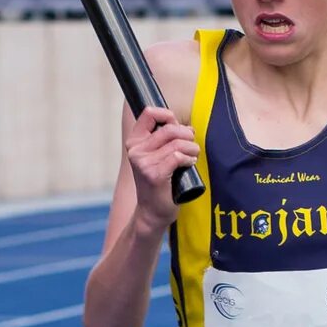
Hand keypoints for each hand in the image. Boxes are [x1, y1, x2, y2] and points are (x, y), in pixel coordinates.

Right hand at [122, 106, 199, 227]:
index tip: (177, 126)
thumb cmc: (158, 183)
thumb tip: (187, 127)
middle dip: (187, 135)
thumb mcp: (156, 157)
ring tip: (193, 155)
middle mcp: (136, 151)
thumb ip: (165, 140)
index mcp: (134, 142)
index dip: (168, 115)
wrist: (152, 212)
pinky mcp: (154, 174)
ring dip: (192, 148)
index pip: (149, 113)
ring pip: (176, 143)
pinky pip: (177, 157)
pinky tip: (190, 163)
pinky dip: (189, 158)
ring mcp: (143, 163)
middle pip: (169, 129)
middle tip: (191, 146)